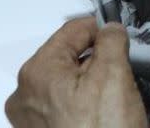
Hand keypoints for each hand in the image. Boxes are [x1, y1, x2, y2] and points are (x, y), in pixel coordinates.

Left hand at [5, 17, 145, 127]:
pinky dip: (86, 104)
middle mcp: (26, 94)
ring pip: (69, 82)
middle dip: (99, 61)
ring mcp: (32, 119)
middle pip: (70, 57)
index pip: (74, 30)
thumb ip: (112, 40)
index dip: (103, 32)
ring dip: (94, 83)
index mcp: (38, 71)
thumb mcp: (115, 74)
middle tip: (122, 77)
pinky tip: (103, 117)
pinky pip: (66, 106)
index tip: (124, 44)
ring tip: (114, 102)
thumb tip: (110, 30)